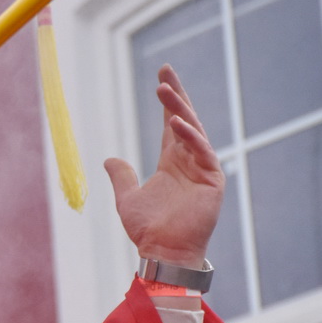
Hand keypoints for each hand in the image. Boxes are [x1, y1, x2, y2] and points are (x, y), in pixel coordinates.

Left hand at [104, 65, 224, 268]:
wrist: (162, 252)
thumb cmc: (148, 229)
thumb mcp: (128, 197)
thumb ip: (121, 176)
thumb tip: (109, 159)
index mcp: (172, 161)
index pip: (171, 123)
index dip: (168, 100)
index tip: (162, 75)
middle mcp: (190, 161)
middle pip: (185, 119)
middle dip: (176, 94)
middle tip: (166, 69)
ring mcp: (203, 169)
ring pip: (194, 131)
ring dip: (179, 109)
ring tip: (164, 90)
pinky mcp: (212, 181)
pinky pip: (203, 152)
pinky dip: (191, 137)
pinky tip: (176, 123)